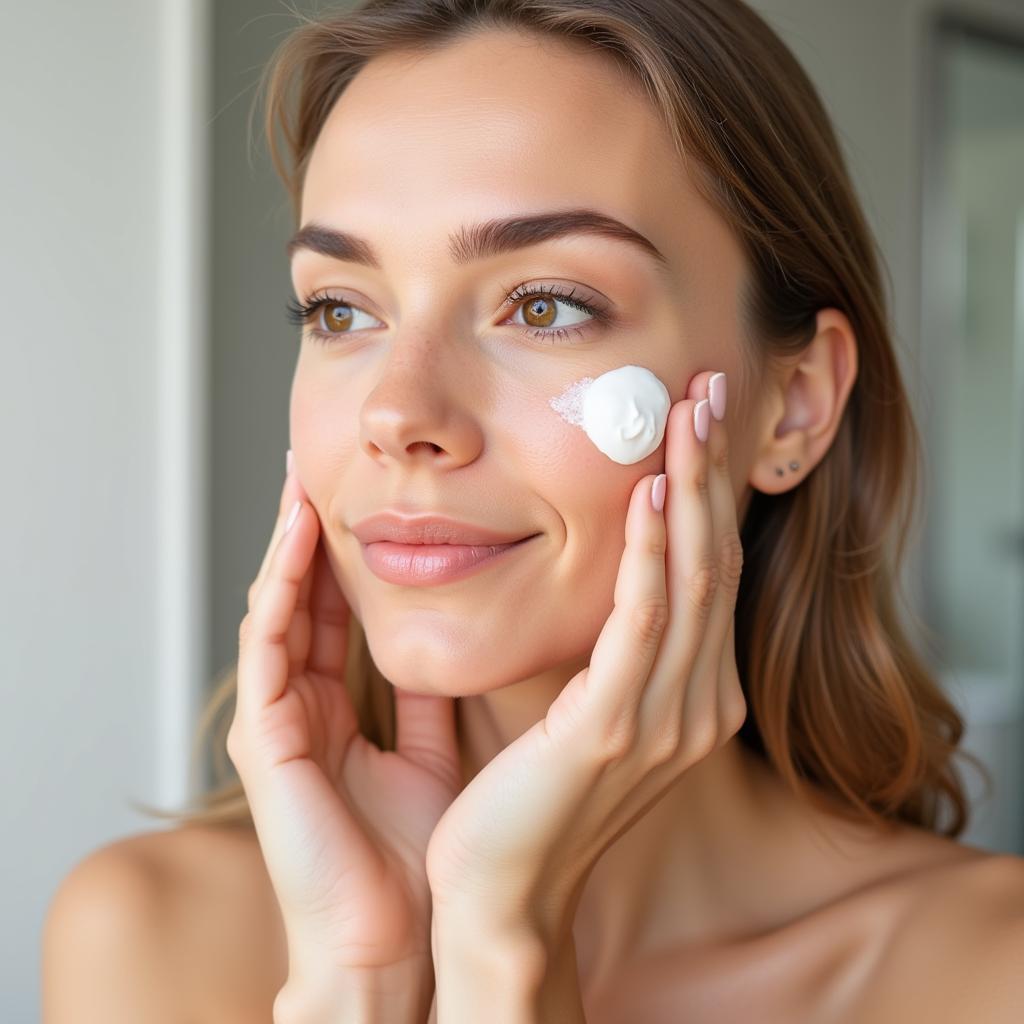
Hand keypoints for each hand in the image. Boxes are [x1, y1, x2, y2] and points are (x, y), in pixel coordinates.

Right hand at [226, 456, 462, 993]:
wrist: (397, 937)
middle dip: (312, 533)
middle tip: (327, 465)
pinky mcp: (265, 734)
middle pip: (303, 598)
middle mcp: (298, 704)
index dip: (349, 554)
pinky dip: (285, 586)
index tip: (371, 499)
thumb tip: (449, 646)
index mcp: (334, 708)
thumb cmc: (412, 854)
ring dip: (290, 541)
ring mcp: (277, 716)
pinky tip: (301, 536)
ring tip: (305, 477)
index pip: (336, 611)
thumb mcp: (428, 750)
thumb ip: (426, 698)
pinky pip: (271, 644)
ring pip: (279, 607)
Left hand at [424, 370, 746, 944]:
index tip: (699, 421)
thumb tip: (609, 574)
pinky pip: (642, 624)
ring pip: (690, 578)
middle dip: (714, 469)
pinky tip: (648, 495)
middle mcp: (697, 703)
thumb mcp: (588, 707)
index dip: (710, 492)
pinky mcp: (613, 729)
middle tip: (712, 388)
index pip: (710, 571)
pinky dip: (650, 555)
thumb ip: (613, 648)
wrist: (502, 892)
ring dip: (691, 488)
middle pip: (714, 559)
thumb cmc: (533, 793)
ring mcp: (664, 719)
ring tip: (688, 412)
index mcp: (691, 696)